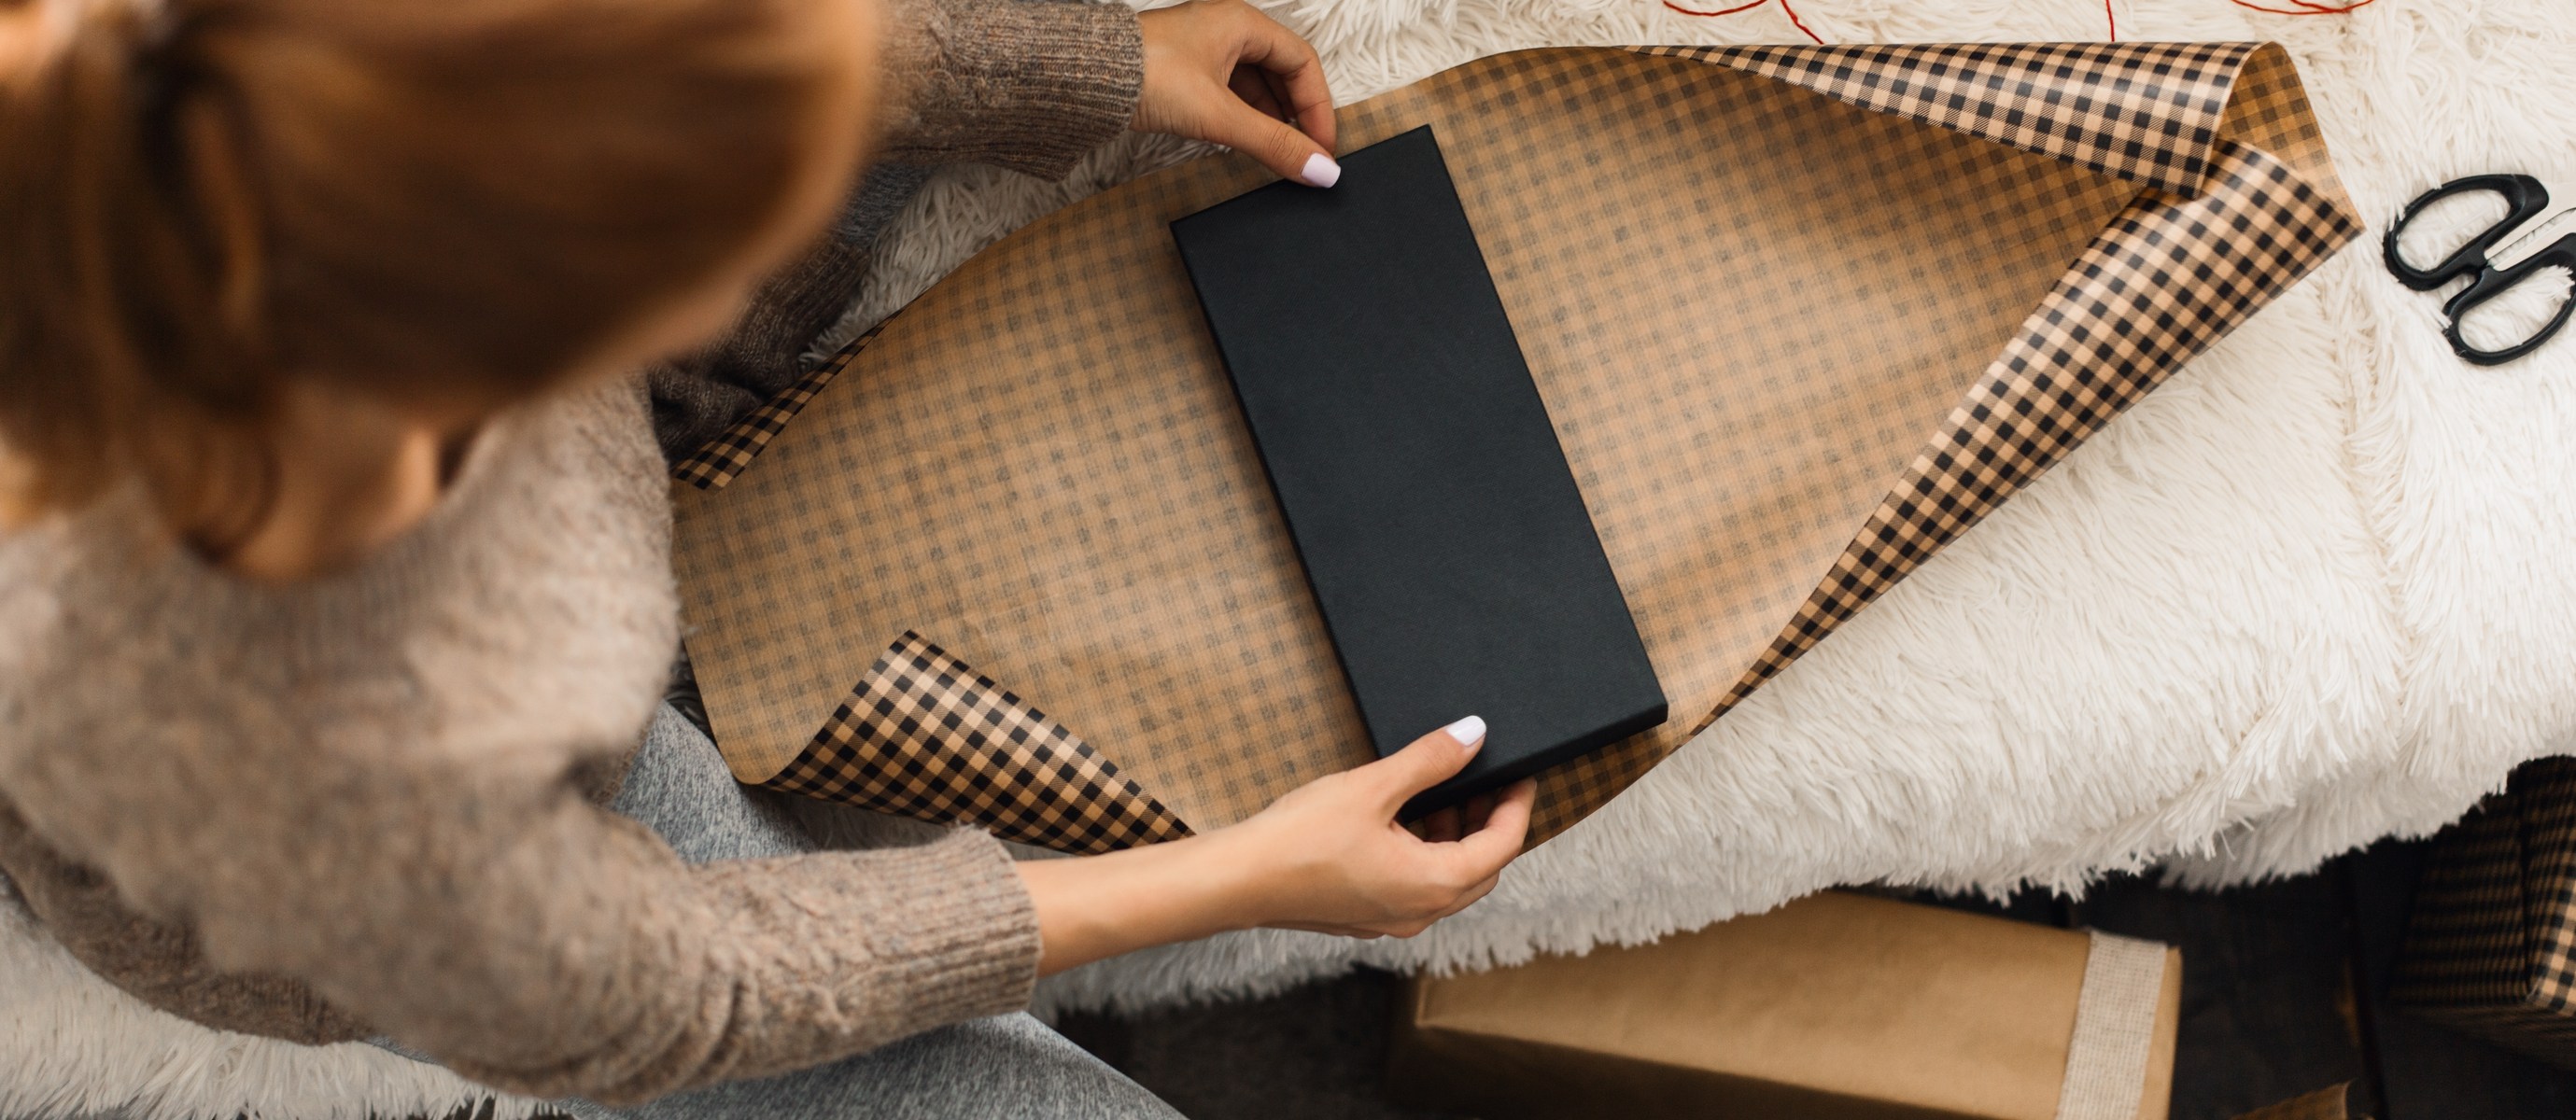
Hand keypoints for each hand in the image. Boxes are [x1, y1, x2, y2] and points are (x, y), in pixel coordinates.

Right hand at [1015, 716, 1535, 972]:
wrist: (1237, 881)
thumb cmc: (1298, 838)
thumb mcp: (1372, 787)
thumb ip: (1430, 760)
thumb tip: (1472, 734)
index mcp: (1435, 884)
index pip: (1503, 845)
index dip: (1517, 804)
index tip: (1519, 772)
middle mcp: (1421, 911)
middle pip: (1482, 867)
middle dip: (1488, 822)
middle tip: (1482, 778)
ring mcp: (1393, 919)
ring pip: (1448, 880)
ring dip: (1454, 838)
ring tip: (1439, 792)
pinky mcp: (1366, 916)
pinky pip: (1416, 886)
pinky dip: (1423, 853)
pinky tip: (1399, 820)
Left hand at [1133, 0, 1339, 185]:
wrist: (1082, 77)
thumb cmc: (1145, 75)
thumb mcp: (1220, 114)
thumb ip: (1273, 144)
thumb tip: (1318, 169)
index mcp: (1242, 22)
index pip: (1302, 62)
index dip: (1318, 106)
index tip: (1323, 147)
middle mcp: (1225, 29)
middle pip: (1281, 73)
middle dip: (1295, 116)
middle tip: (1304, 155)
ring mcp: (1202, 49)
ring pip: (1253, 85)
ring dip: (1269, 120)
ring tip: (1277, 155)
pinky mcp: (1182, 72)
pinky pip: (1228, 93)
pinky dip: (1243, 119)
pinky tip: (1245, 143)